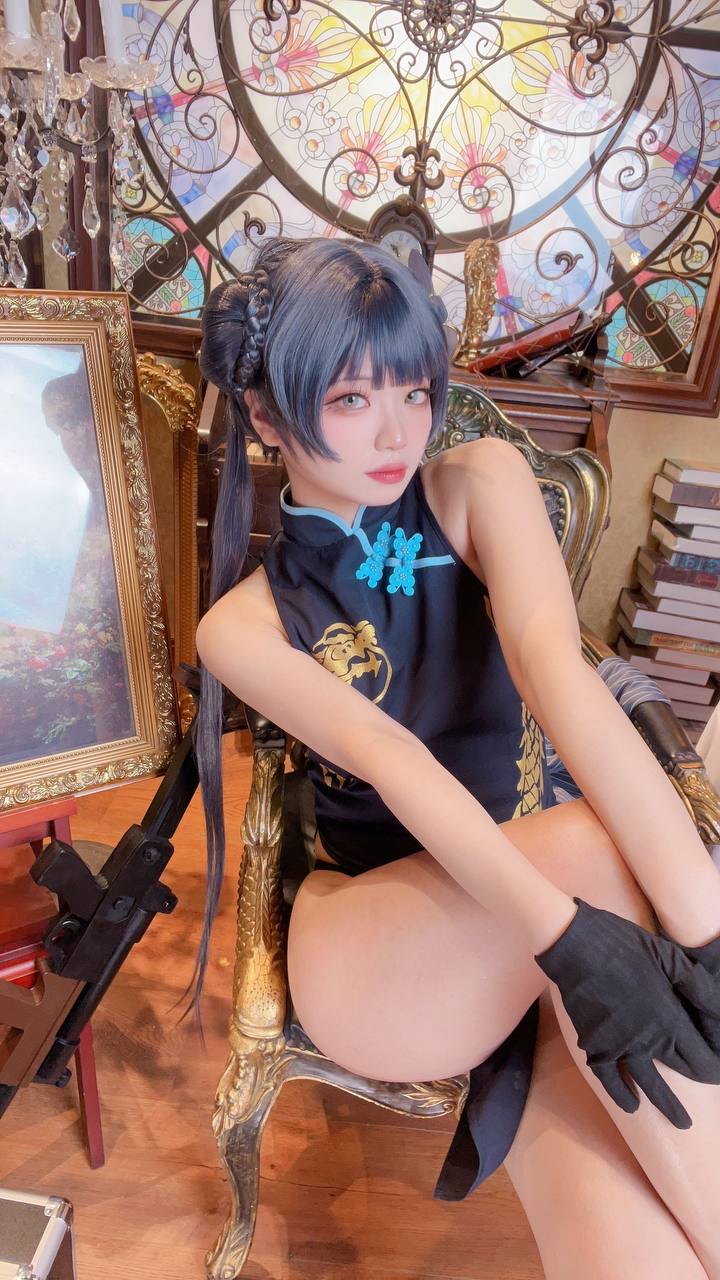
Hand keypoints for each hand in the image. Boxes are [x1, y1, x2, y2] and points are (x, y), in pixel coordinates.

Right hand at [534, 897, 719, 1127]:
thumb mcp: (669, 957)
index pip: (700, 1058)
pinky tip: (632, 1106)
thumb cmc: (625, 945)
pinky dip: (622, 1095)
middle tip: (706, 1093)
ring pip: (648, 1085)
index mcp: (669, 1017)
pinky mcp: (594, 1045)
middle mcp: (647, 1039)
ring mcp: (619, 1045)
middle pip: (679, 1074)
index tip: (718, 1075)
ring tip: (681, 1121)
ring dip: (667, 1105)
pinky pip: (610, 1079)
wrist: (576, 946)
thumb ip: (698, 987)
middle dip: (696, 1086)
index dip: (712, 1070)